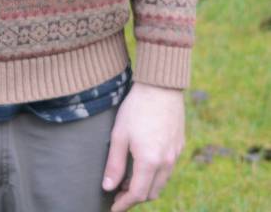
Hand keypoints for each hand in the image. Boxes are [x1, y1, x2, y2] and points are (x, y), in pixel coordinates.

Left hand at [102, 82, 184, 210]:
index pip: (137, 194)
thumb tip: (108, 187)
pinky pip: (168, 169)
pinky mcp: (179, 146)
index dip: (124, 204)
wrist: (161, 86)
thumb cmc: (136, 107)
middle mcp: (166, 162)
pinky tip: (143, 163)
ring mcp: (175, 155)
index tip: (113, 208)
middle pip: (151, 193)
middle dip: (134, 197)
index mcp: (150, 161)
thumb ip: (114, 163)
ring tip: (128, 178)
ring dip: (145, 186)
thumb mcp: (119, 134)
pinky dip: (155, 174)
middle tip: (118, 192)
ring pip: (161, 183)